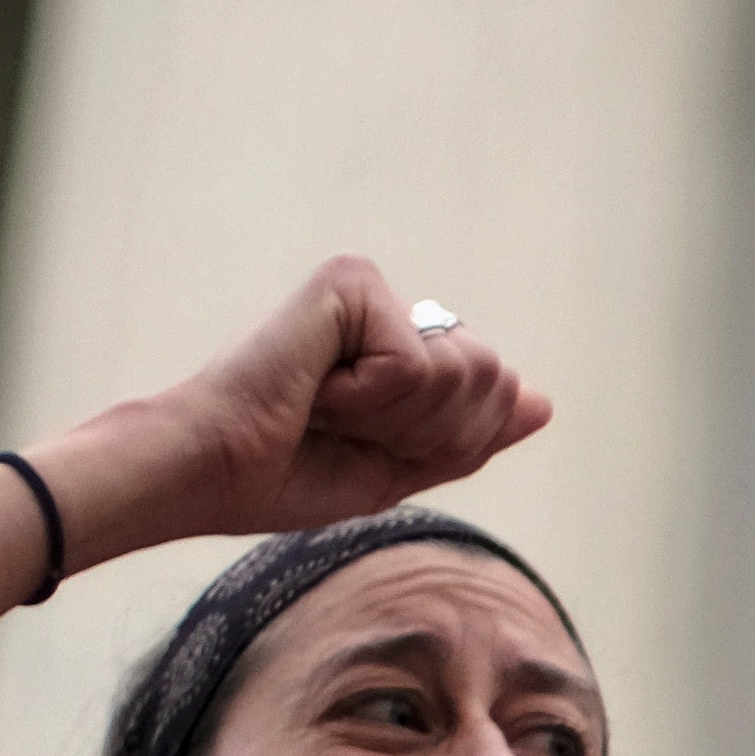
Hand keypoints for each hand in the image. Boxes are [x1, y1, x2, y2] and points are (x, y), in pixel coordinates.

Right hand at [62, 254, 553, 557]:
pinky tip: (315, 388)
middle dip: (430, 429)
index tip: (365, 445)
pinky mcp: (350, 280)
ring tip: (327, 408)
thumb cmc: (286, 474)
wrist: (212, 473)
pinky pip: (416, 362)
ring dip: (398, 417)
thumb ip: (471, 435)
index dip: (446, 440)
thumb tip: (542, 403)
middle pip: (491, 377)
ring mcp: (370, 288)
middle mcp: (391, 306)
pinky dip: (370, 398)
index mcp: (403, 344)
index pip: (495, 391)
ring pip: (462, 369)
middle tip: (347, 428)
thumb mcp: (401, 466)